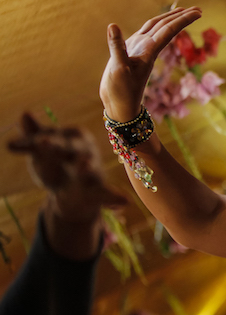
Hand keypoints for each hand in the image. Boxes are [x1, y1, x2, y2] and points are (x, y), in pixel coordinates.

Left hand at [8, 113, 126, 221]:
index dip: (30, 142)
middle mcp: (85, 150)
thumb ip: (34, 135)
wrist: (73, 194)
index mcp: (72, 137)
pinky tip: (124, 202)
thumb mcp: (43, 152)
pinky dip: (116, 197)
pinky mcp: (98, 190)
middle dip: (57, 147)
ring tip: (82, 168)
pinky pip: (107, 193)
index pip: (48, 137)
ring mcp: (93, 170)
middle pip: (69, 148)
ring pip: (89, 169)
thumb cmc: (58, 165)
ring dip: (86, 168)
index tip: (10, 146)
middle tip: (42, 143)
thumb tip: (24, 112)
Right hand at [99, 7, 201, 121]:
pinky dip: (150, 26)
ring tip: (181, 11)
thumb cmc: (121, 91)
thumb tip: (113, 25)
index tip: (199, 12)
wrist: (120, 107)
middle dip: (181, 17)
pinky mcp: (130, 53)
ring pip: (156, 29)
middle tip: (198, 9)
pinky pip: (143, 35)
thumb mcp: (118, 69)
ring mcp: (139, 50)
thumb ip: (117, 47)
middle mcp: (146, 48)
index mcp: (149, 50)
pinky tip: (154, 23)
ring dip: (169, 19)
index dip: (183, 20)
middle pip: (166, 27)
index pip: (169, 30)